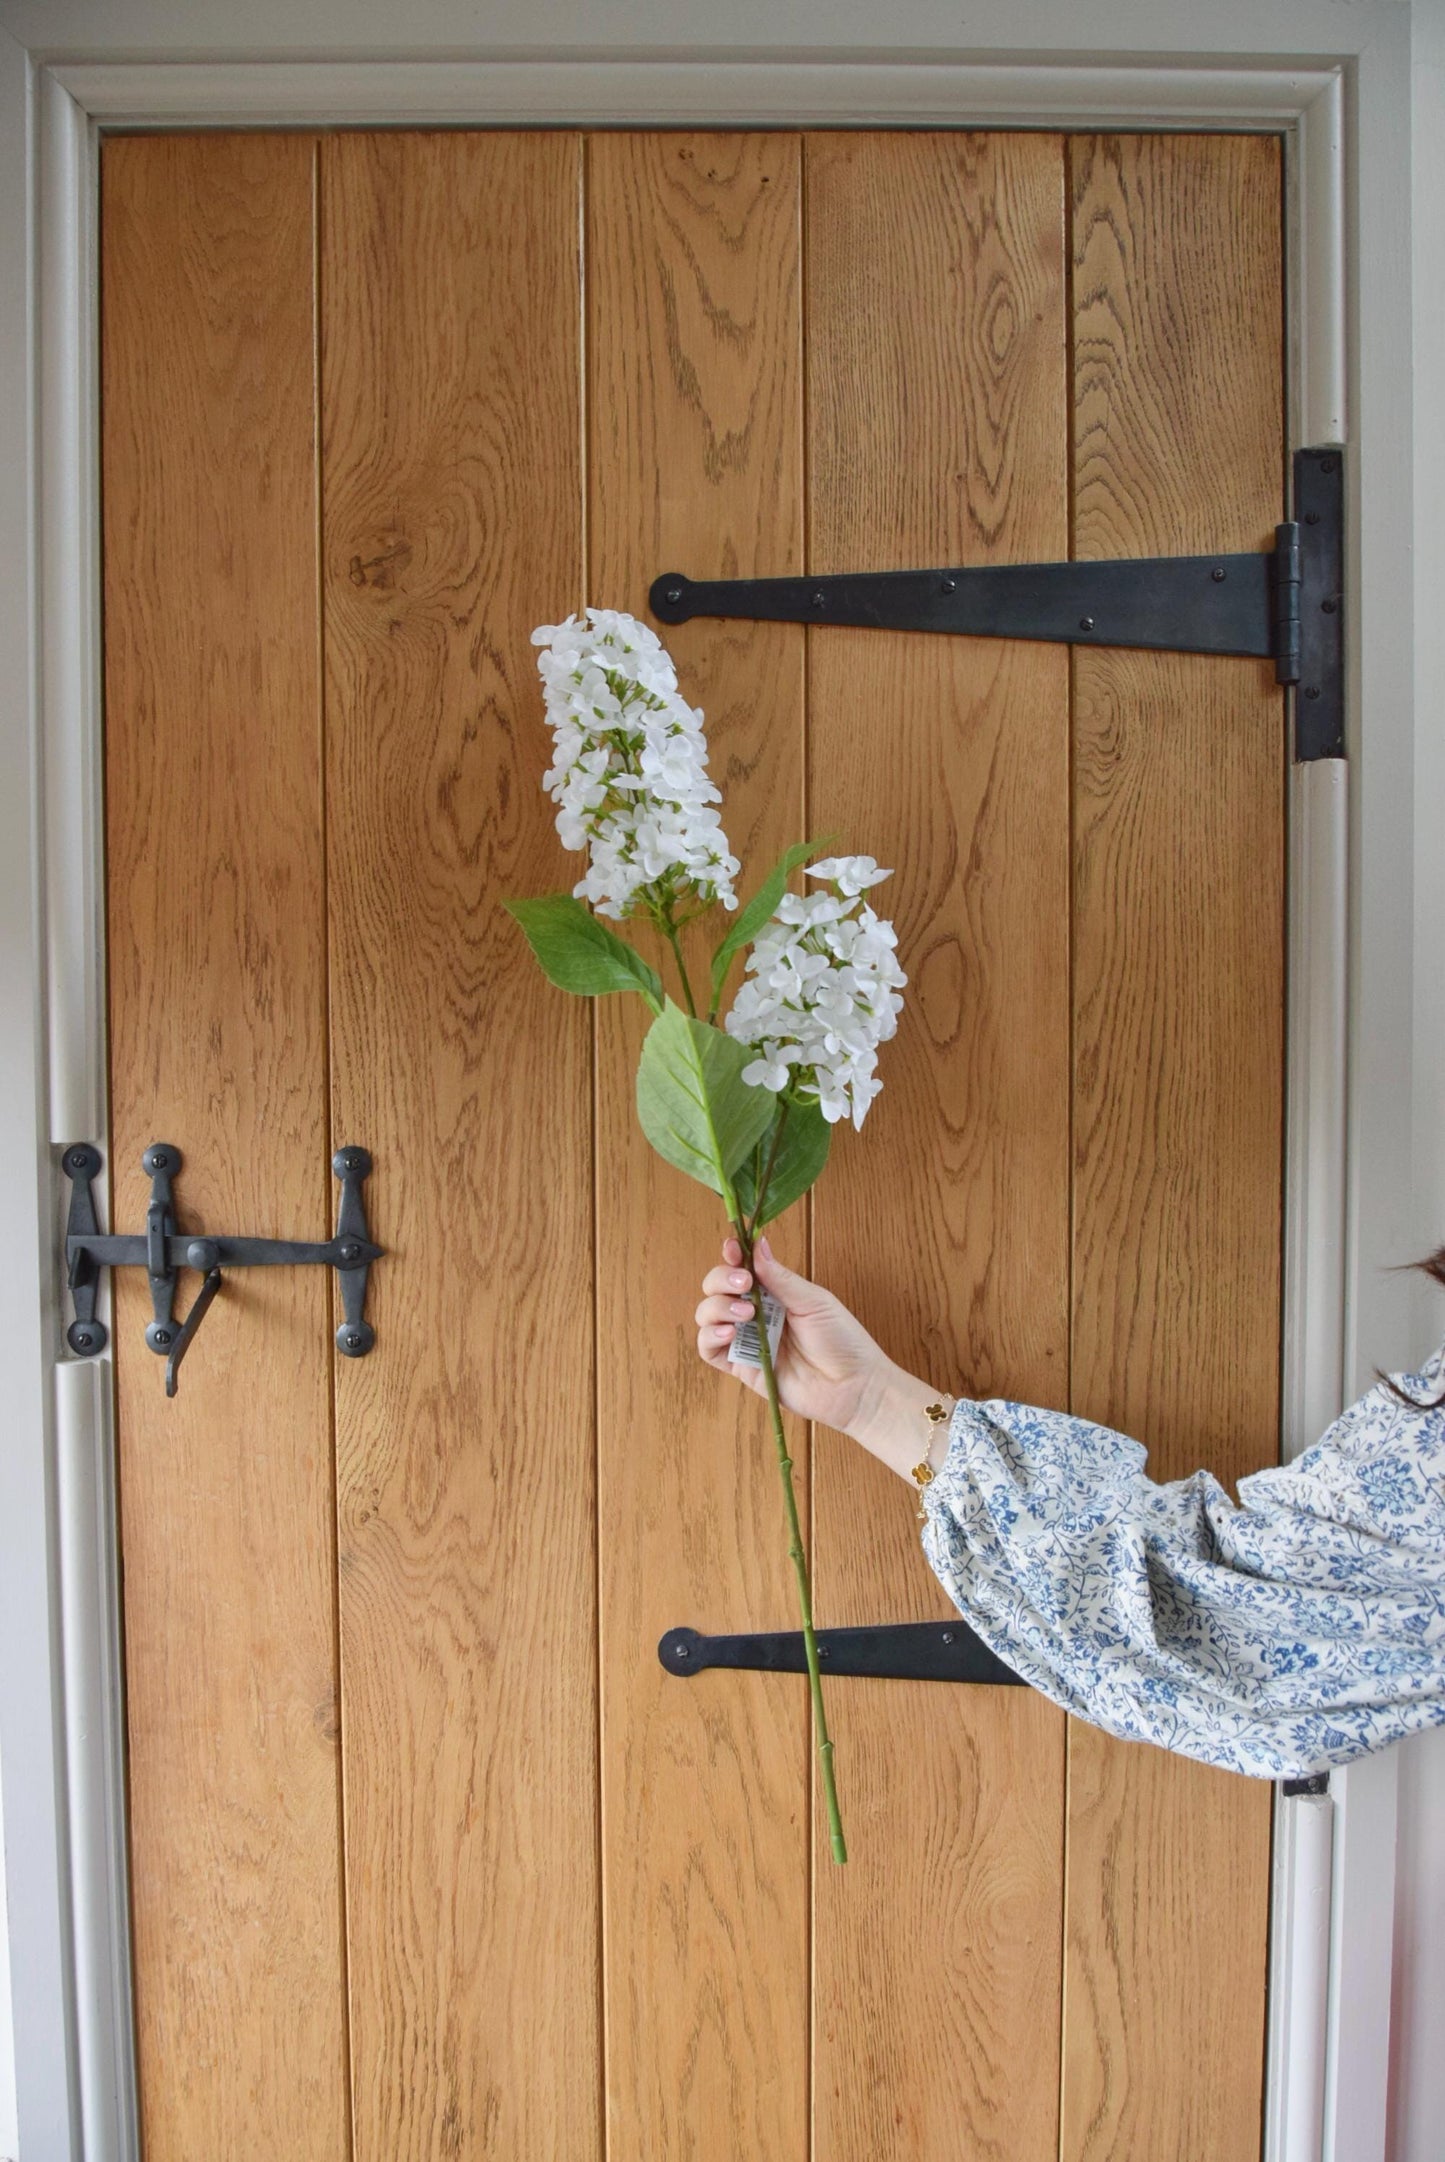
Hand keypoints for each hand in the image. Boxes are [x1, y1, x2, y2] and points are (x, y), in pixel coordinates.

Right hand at [693, 1236, 950, 1480]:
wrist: (853, 1386)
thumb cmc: (842, 1339)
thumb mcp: (813, 1301)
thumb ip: (780, 1278)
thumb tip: (758, 1243)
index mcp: (775, 1293)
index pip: (742, 1269)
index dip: (732, 1256)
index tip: (733, 1249)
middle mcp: (756, 1314)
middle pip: (717, 1289)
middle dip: (722, 1280)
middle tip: (744, 1284)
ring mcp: (746, 1340)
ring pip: (708, 1316)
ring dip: (717, 1307)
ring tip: (746, 1314)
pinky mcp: (741, 1368)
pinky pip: (709, 1350)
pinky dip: (709, 1336)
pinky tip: (728, 1333)